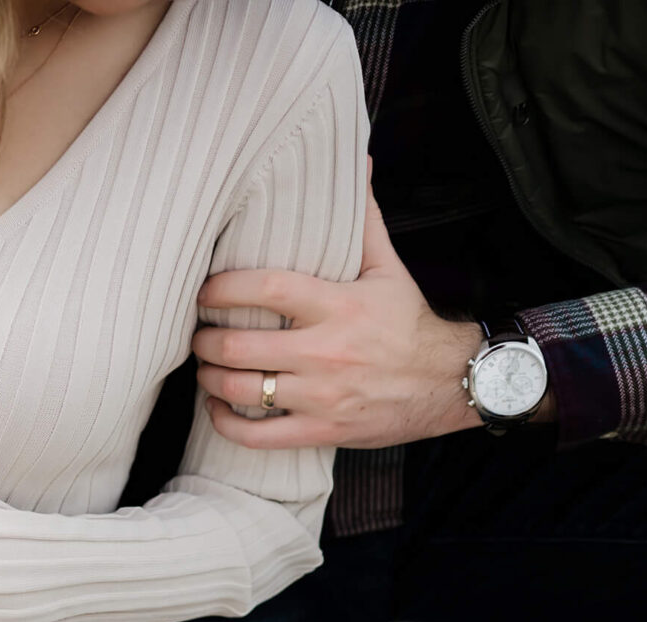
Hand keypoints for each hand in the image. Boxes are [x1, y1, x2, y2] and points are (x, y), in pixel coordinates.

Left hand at [191, 170, 484, 449]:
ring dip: (209, 378)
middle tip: (198, 332)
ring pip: (242, 390)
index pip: (266, 289)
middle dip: (204, 339)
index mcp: (339, 305)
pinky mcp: (322, 430)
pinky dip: (226, 422)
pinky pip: (258, 435)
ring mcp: (322, 395)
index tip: (204, 290)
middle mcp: (327, 351)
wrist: (448, 382)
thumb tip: (357, 162)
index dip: (222, 289)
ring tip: (205, 365)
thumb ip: (363, 219)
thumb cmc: (408, 322)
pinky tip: (218, 407)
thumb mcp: (388, 267)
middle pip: (238, 345)